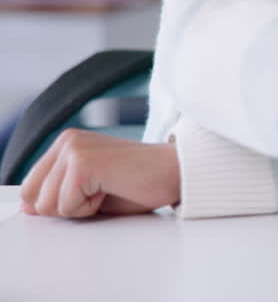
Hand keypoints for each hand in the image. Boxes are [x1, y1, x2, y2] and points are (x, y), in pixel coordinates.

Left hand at [19, 130, 180, 217]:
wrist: (176, 173)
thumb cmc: (141, 183)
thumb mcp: (91, 190)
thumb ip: (58, 194)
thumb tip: (29, 208)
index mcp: (67, 143)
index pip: (30, 187)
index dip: (56, 204)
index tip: (90, 194)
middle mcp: (66, 140)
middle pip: (33, 197)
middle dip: (64, 207)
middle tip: (100, 194)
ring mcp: (73, 149)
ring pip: (47, 205)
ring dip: (79, 209)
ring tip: (107, 190)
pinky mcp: (82, 164)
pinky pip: (67, 207)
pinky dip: (90, 209)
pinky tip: (112, 190)